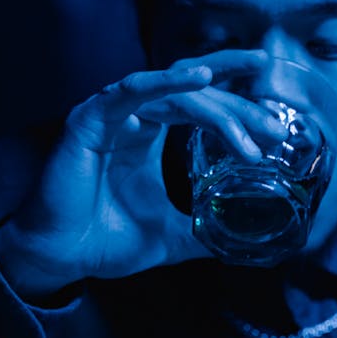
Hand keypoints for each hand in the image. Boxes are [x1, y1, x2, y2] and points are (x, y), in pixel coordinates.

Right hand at [0, 50, 284, 296]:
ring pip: (174, 90)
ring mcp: (111, 113)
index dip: (240, 104)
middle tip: (276, 129)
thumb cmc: (105, 241)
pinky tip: (201, 80)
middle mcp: (133, 115)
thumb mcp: (171, 236)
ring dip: (218, 104)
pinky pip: (132, 89)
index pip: (201, 101)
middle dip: (240, 106)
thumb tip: (245, 242)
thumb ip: (204, 230)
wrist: (59, 258)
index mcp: (149, 131)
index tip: (277, 124)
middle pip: (196, 91)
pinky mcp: (90, 119)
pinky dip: (167, 82)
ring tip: (253, 123)